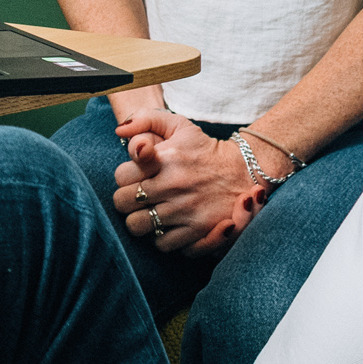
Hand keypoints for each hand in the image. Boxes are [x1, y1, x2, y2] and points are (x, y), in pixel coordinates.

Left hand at [105, 107, 267, 259]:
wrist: (242, 171)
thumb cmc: (203, 148)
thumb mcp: (178, 125)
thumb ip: (146, 119)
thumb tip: (120, 130)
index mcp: (165, 158)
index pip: (121, 176)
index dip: (124, 177)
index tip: (135, 177)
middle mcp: (173, 184)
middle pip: (122, 203)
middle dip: (126, 200)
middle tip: (138, 197)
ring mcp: (185, 209)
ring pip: (137, 226)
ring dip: (140, 221)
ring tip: (150, 213)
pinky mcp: (198, 229)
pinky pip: (162, 243)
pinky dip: (161, 237)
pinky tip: (168, 225)